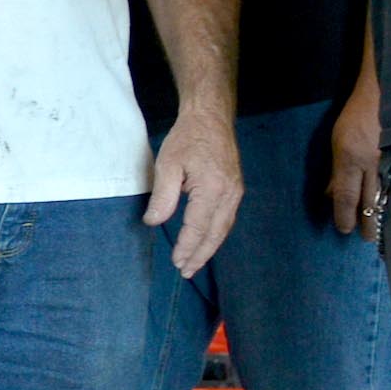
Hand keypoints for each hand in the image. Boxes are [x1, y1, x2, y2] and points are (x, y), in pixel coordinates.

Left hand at [146, 107, 242, 278]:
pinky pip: (227, 219)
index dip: (187, 247)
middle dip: (200, 255)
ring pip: (224, 229)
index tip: (176, 262)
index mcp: (212, 189)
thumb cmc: (187, 138)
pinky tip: (206, 242)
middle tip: (186, 272)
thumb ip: (162, 197)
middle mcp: (229, 194)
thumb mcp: (167, 165)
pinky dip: (216, 235)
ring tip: (194, 264)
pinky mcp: (236, 189)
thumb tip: (154, 222)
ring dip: (209, 248)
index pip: (198, 227)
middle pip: (215, 234)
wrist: (211, 117)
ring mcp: (236, 192)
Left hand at [324, 89, 384, 236]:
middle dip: (366, 223)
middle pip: (368, 201)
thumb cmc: (356, 115)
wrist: (386, 92)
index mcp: (351, 157)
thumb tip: (332, 194)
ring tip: (378, 231)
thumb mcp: (338, 140)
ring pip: (384, 194)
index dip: (343, 215)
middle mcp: (371, 162)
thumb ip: (336, 169)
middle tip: (366, 240)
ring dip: (380, 215)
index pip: (346, 195)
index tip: (343, 229)